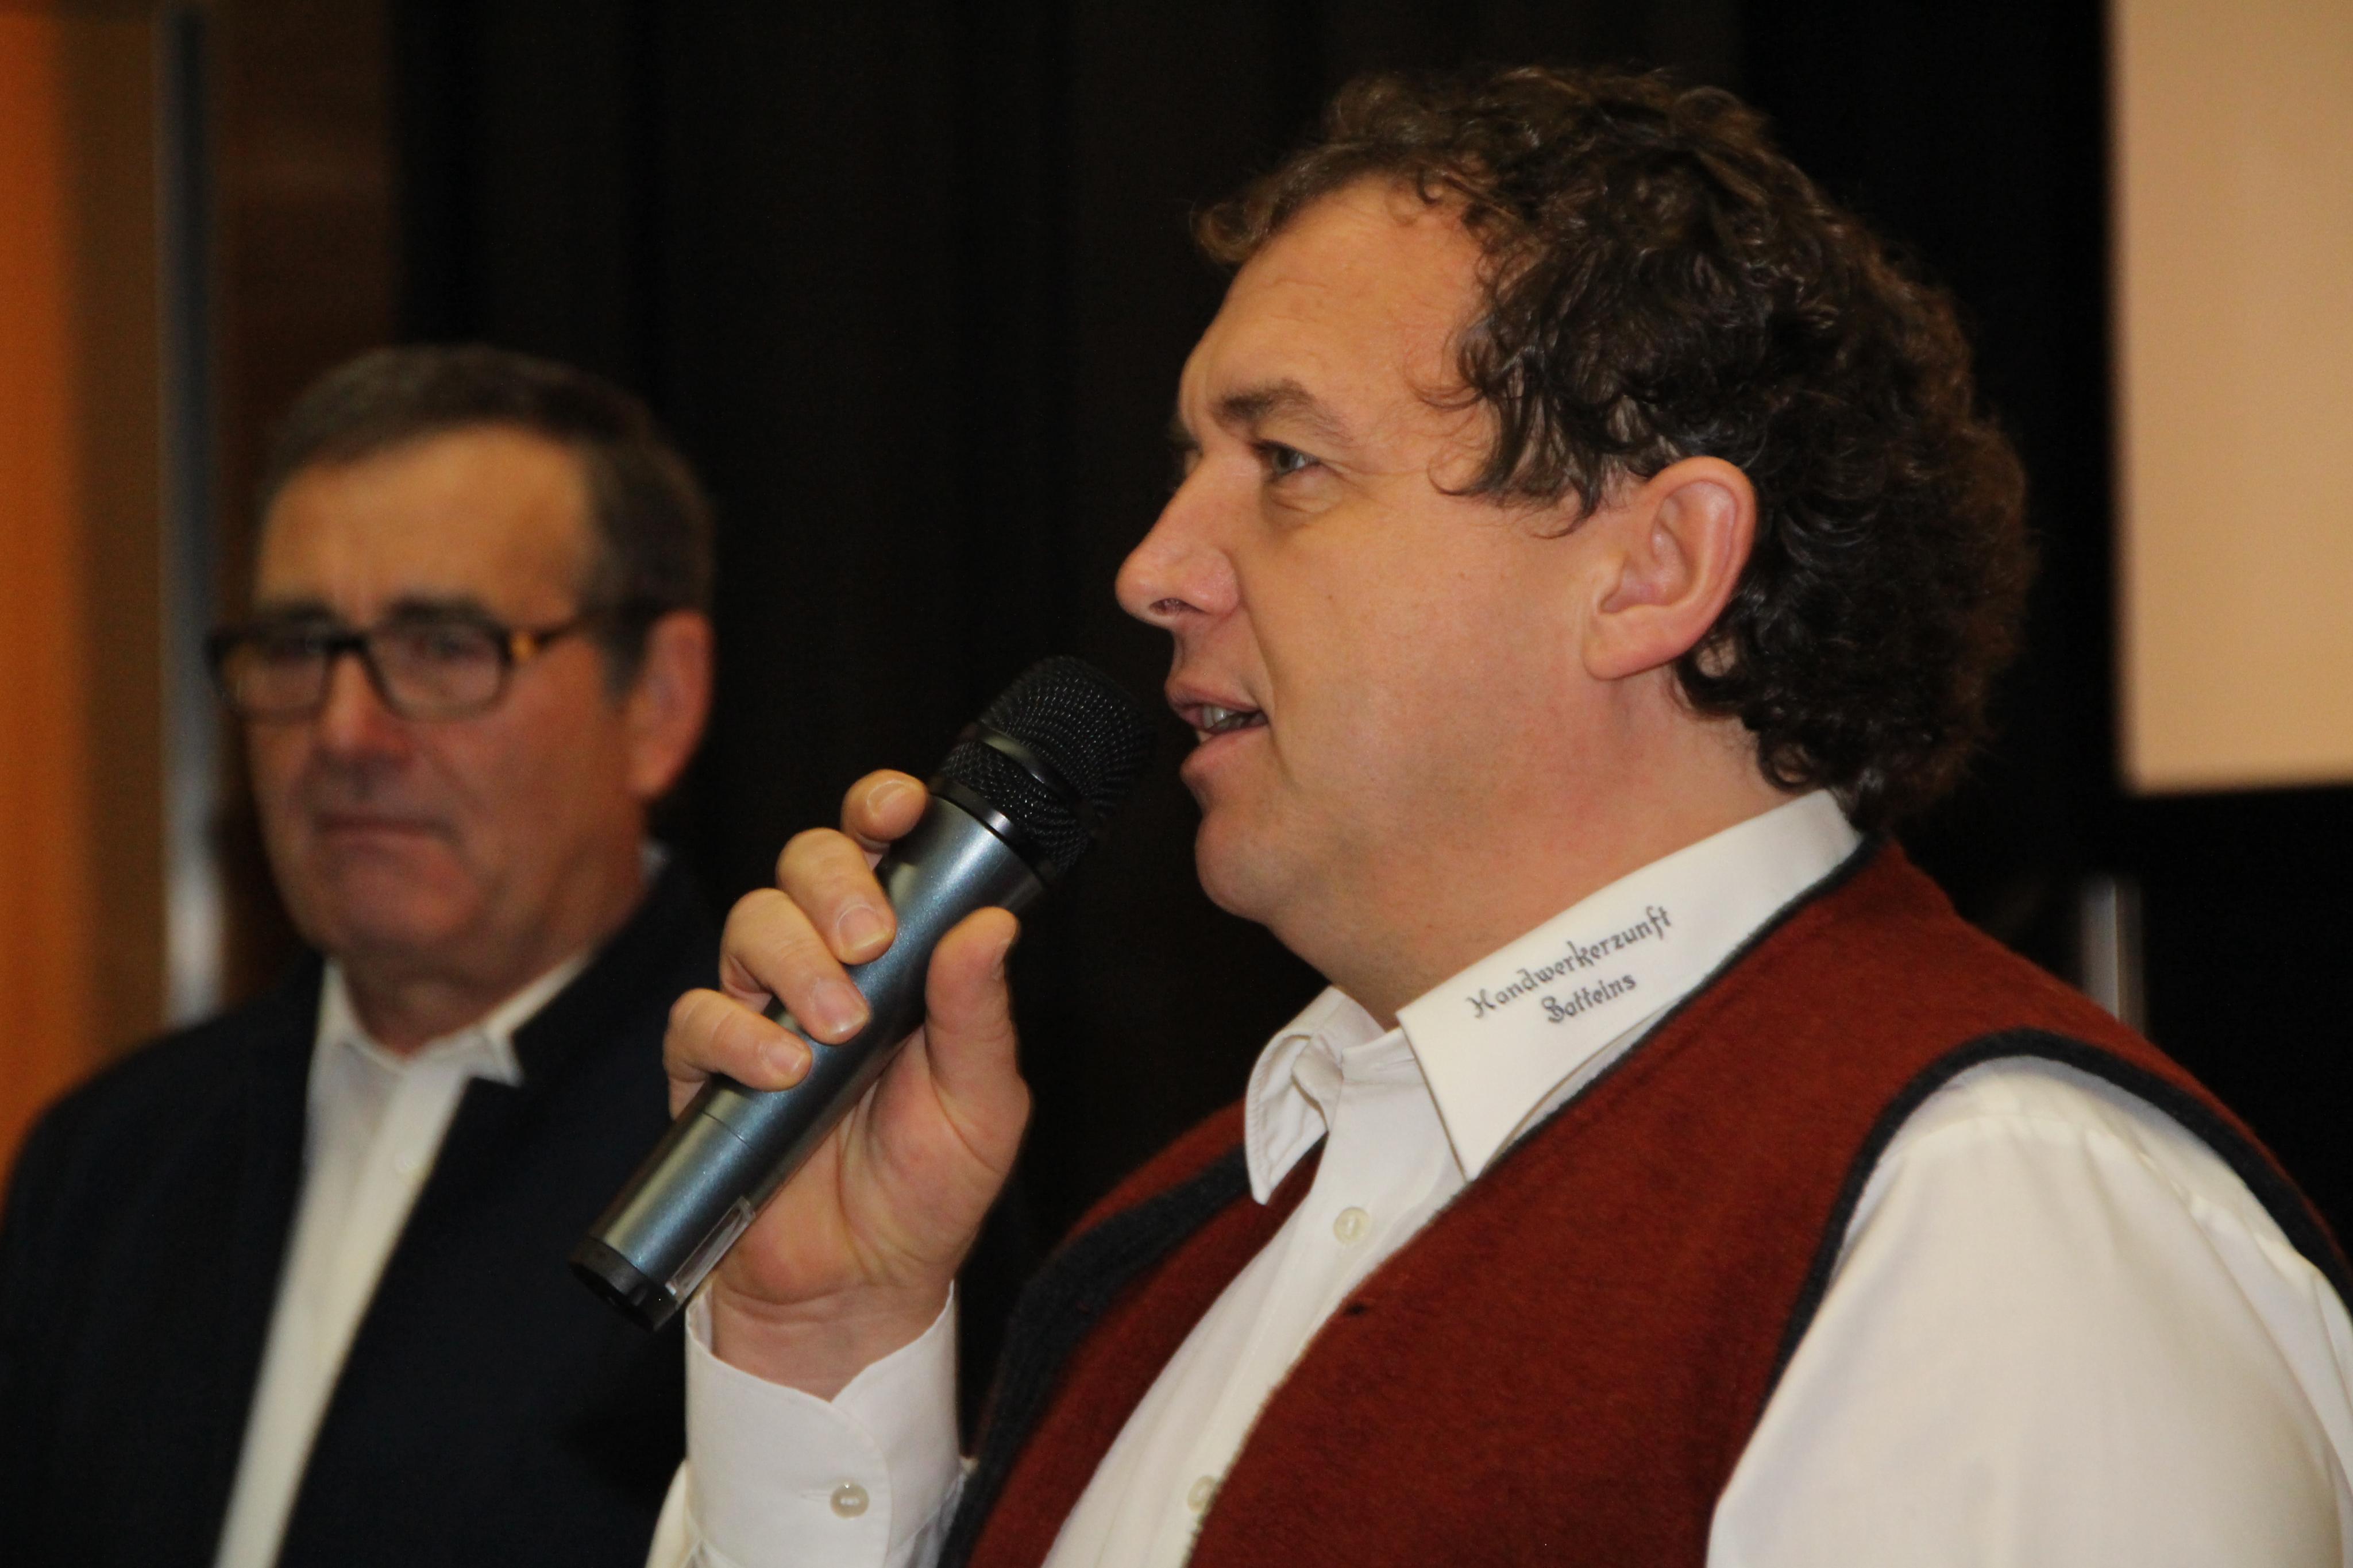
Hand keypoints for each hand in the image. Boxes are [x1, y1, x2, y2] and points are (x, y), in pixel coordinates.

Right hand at [663, 770, 1030, 1395]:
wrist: (861, 1289)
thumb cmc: (929, 1190)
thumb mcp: (983, 1104)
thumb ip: (980, 1013)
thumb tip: (992, 923)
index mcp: (901, 955)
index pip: (881, 850)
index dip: (879, 808)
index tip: (899, 807)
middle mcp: (828, 965)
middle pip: (804, 865)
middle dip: (834, 884)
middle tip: (870, 943)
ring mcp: (763, 1010)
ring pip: (750, 924)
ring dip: (794, 962)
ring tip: (837, 1030)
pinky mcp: (709, 1069)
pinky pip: (699, 1017)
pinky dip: (737, 1035)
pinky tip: (783, 1073)